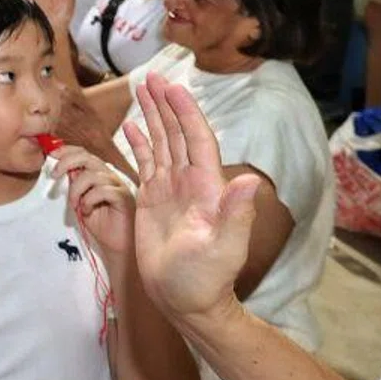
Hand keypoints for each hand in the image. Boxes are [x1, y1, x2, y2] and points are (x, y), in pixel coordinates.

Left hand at [51, 145, 133, 258]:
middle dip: (66, 162)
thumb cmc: (101, 225)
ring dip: (76, 190)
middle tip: (55, 175)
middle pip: (87, 157)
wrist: (117, 246)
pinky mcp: (123, 197)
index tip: (51, 154)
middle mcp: (109, 176)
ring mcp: (117, 185)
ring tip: (75, 204)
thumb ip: (74, 185)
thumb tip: (61, 170)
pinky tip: (87, 211)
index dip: (66, 151)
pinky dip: (89, 200)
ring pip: (92, 175)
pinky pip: (102, 190)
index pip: (83, 153)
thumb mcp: (80, 201)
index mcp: (99, 174)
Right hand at [123, 77, 260, 323]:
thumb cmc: (205, 278)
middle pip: (178, 134)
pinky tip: (130, 127)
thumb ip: (235, 214)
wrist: (186, 301)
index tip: (173, 87)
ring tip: (143, 90)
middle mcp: (189, 182)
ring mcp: (171, 190)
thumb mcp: (223, 248)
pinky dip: (139, 144)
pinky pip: (145, 164)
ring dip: (153, 116)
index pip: (197, 140)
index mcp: (207, 187)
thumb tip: (250, 181)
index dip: (186, 112)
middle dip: (167, 105)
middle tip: (152, 78)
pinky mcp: (153, 201)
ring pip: (162, 144)